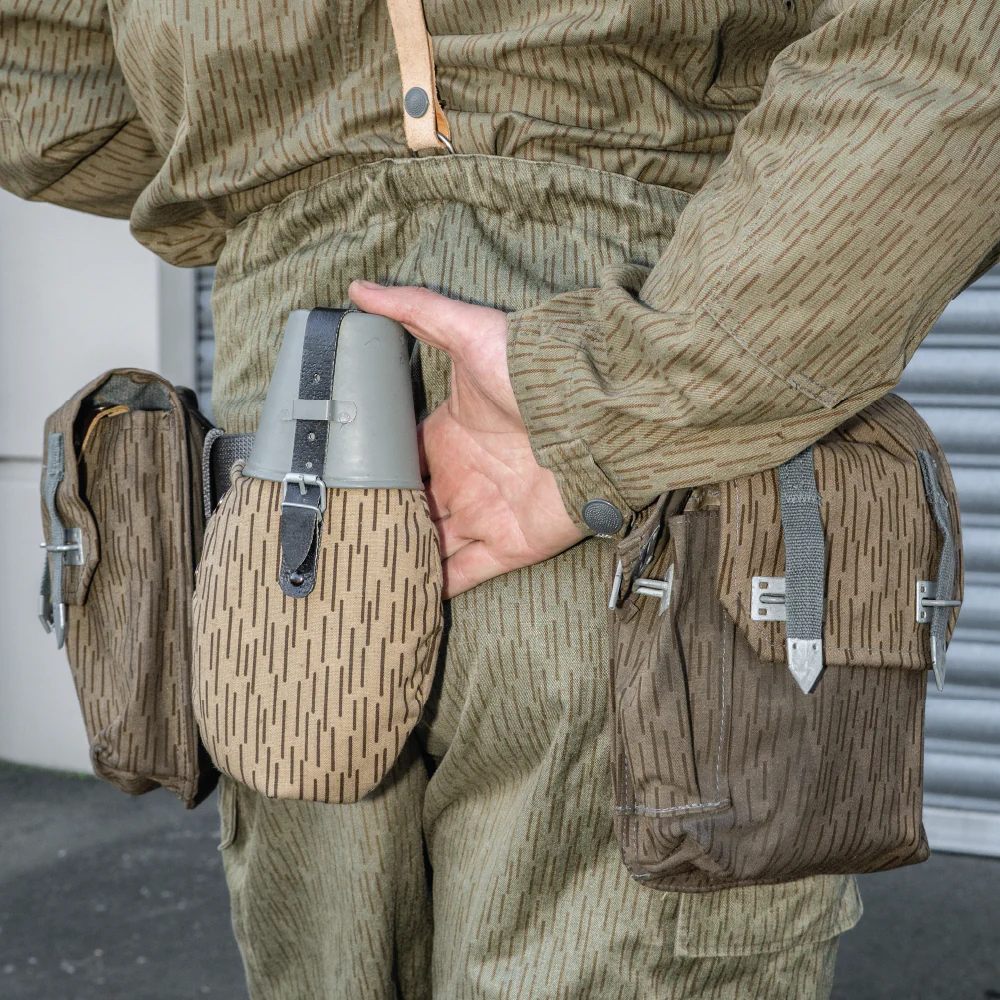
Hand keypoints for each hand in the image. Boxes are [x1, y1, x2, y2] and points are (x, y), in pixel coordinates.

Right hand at [348, 281, 583, 597]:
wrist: (591, 415)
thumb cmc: (531, 373)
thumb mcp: (466, 333)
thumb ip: (415, 311)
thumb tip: (358, 288)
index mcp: (449, 436)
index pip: (402, 461)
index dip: (372, 474)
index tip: (333, 488)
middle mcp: (464, 479)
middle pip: (414, 509)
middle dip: (382, 522)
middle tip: (336, 540)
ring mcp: (485, 515)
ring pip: (432, 546)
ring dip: (402, 558)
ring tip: (355, 577)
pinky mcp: (509, 546)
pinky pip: (464, 575)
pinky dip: (434, 589)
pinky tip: (399, 599)